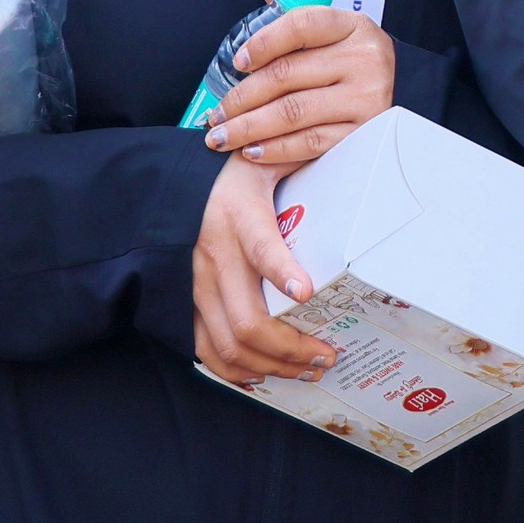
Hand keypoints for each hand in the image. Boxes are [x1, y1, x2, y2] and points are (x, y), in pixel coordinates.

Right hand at [192, 158, 337, 387]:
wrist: (168, 187)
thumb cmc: (230, 176)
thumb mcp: (266, 159)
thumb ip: (303, 158)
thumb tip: (354, 147)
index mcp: (239, 215)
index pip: (260, 246)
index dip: (280, 271)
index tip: (306, 291)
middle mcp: (213, 256)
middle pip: (247, 320)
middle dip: (291, 348)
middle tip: (328, 355)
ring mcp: (194, 286)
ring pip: (228, 345)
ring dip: (271, 366)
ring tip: (307, 369)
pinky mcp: (185, 303)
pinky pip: (205, 349)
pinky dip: (236, 372)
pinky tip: (265, 375)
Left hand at [201, 0, 395, 167]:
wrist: (397, 91)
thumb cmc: (352, 59)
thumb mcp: (333, 29)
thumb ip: (297, 8)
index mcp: (352, 26)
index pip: (301, 25)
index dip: (263, 42)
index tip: (237, 62)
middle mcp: (363, 60)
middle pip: (287, 74)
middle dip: (242, 97)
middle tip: (216, 112)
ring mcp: (365, 98)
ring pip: (292, 112)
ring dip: (249, 127)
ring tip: (222, 135)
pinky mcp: (361, 133)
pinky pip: (309, 143)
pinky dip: (276, 149)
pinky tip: (252, 150)